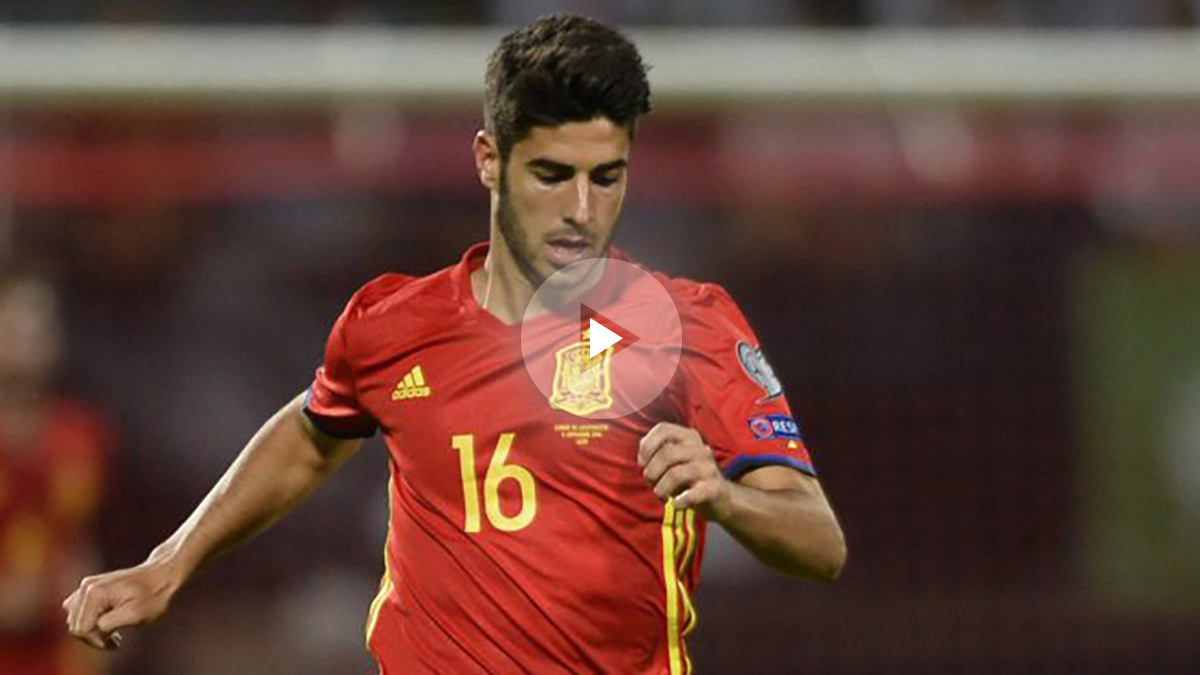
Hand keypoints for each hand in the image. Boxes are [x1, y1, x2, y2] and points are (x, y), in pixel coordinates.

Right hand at [62, 559, 180, 649]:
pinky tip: (107, 620)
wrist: (162, 575)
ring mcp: (86, 585)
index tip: (116, 642)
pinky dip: (90, 619)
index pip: (81, 629)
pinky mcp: (90, 587)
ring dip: (91, 628)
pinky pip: (78, 611)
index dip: (97, 641)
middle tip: (116, 638)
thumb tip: (92, 629)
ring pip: (75, 619)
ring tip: (113, 630)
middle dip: (94, 636)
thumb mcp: (135, 614)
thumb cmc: (152, 595)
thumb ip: (108, 624)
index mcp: (94, 593)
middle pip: (75, 625)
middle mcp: (86, 587)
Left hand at [638, 422, 729, 518]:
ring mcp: (709, 468)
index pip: (663, 429)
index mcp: (689, 437)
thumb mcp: (675, 460)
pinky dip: (678, 502)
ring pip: (675, 474)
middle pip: (666, 454)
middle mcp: (701, 448)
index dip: (647, 446)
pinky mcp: (714, 489)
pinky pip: (690, 496)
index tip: (643, 463)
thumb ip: (658, 452)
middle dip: (651, 472)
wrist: (722, 499)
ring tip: (661, 494)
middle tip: (651, 483)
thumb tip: (642, 457)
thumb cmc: (690, 478)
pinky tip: (675, 504)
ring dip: (661, 488)